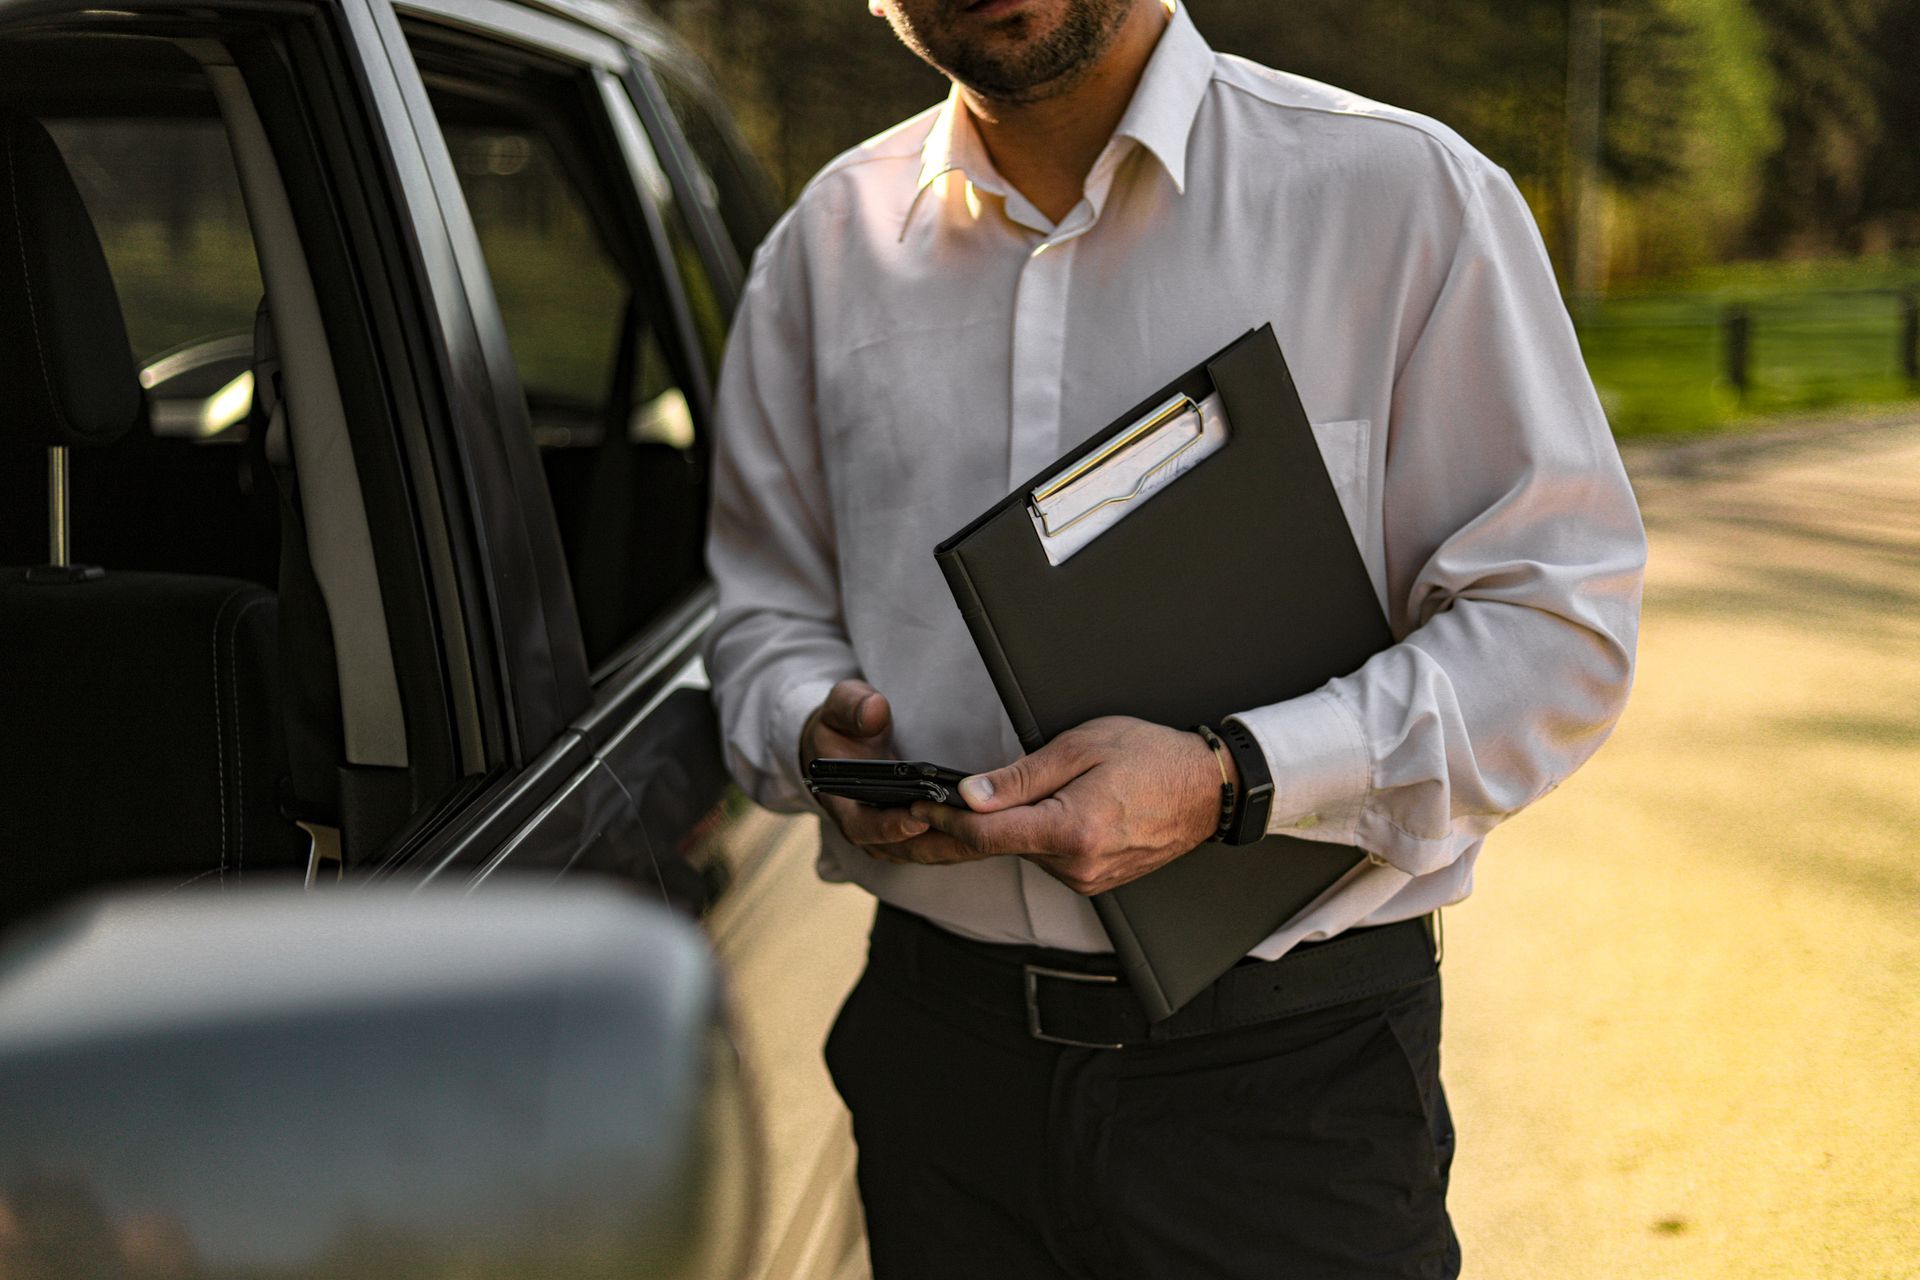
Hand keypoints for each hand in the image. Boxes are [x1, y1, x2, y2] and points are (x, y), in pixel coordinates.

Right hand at [798, 679, 992, 866]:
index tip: (917, 818)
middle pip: (908, 847)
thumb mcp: (840, 708)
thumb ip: (852, 707)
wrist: (843, 747)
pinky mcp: (917, 835)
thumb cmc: (841, 729)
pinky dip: (968, 840)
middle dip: (942, 841)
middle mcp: (870, 829)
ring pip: (931, 851)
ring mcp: (895, 837)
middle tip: (975, 828)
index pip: (864, 827)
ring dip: (962, 844)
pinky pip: (944, 845)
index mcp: (845, 804)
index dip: (889, 827)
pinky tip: (995, 827)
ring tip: (993, 829)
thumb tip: (873, 711)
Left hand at [908, 716, 1233, 895]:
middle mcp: (1077, 866)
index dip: (942, 820)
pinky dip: (1031, 838)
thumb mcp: (1081, 747)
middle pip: (998, 847)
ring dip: (1001, 830)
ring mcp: (1087, 880)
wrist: (1210, 789)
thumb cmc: (1152, 757)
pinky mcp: (1094, 882)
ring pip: (1022, 853)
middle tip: (911, 818)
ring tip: (980, 803)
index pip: (986, 834)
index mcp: (1072, 830)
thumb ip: (1021, 776)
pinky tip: (1031, 816)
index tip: (914, 805)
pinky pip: (1047, 858)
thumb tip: (970, 794)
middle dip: (956, 830)